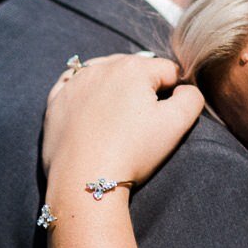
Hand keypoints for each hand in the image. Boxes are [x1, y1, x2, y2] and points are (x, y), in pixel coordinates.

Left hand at [41, 54, 205, 191]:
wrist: (84, 181)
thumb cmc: (132, 152)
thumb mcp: (176, 124)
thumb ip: (191, 98)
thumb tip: (184, 88)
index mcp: (133, 67)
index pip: (168, 71)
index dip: (175, 93)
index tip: (167, 117)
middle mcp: (101, 67)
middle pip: (134, 69)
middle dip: (143, 89)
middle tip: (142, 121)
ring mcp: (74, 83)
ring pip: (103, 73)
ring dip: (114, 87)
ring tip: (118, 117)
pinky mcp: (55, 101)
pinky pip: (73, 85)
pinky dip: (84, 92)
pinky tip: (90, 108)